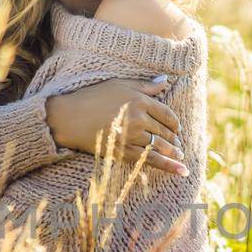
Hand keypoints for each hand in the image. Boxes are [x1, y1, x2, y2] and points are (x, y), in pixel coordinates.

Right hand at [43, 76, 187, 175]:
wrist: (70, 117)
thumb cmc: (92, 97)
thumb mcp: (120, 84)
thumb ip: (145, 85)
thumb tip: (166, 81)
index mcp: (141, 101)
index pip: (167, 114)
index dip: (175, 123)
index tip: (177, 128)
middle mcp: (140, 119)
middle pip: (165, 131)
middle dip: (174, 139)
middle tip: (179, 144)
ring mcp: (133, 136)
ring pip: (161, 146)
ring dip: (174, 152)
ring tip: (180, 156)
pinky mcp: (125, 151)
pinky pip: (152, 160)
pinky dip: (169, 166)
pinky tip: (182, 171)